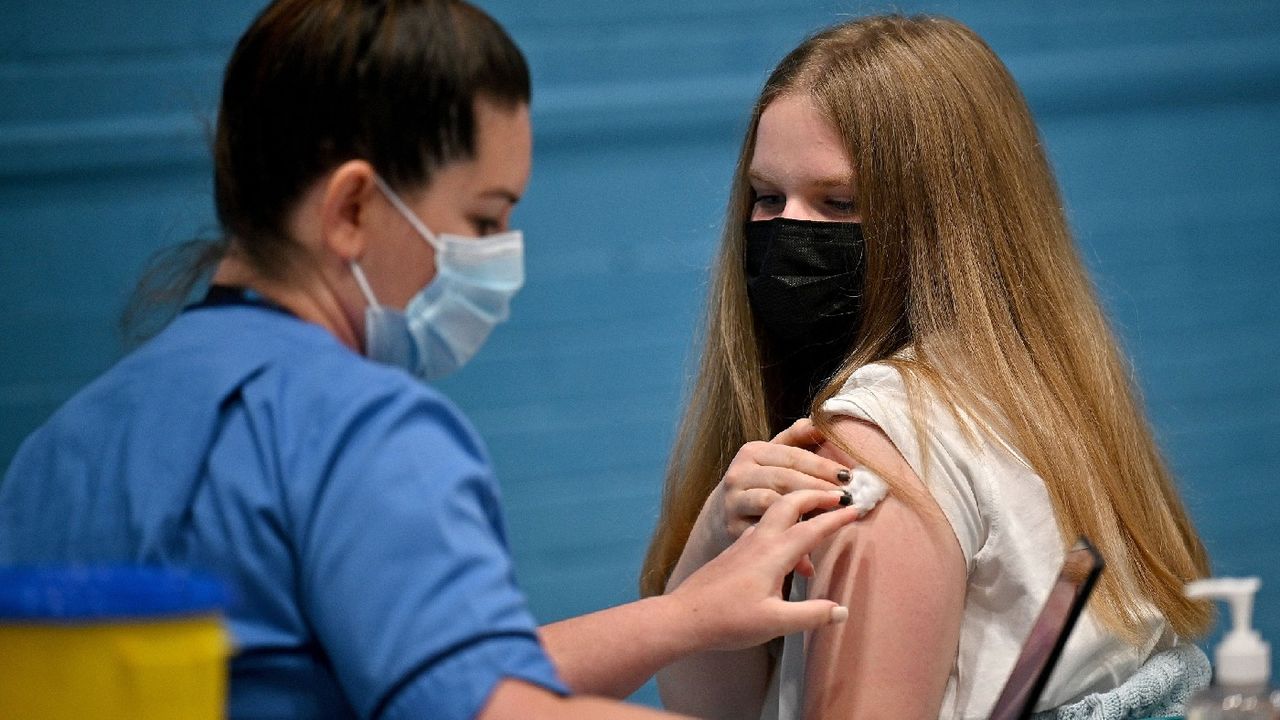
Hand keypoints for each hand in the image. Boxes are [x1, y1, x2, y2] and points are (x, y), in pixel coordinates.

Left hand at [668, 489, 862, 651]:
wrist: (683, 616)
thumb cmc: (728, 620)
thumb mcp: (775, 623)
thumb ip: (811, 615)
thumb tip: (842, 610)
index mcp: (773, 553)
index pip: (812, 528)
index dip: (837, 517)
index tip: (857, 507)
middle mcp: (760, 540)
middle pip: (791, 502)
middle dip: (816, 493)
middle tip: (838, 494)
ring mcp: (746, 543)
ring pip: (776, 509)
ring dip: (798, 501)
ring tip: (817, 507)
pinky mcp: (736, 550)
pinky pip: (765, 522)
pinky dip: (784, 517)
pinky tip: (787, 535)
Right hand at [702, 419, 851, 554]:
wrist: (721, 515)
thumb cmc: (758, 482)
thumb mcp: (771, 456)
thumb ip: (796, 438)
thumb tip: (824, 421)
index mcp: (752, 452)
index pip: (792, 456)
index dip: (821, 465)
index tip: (848, 476)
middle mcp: (739, 473)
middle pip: (784, 478)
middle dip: (818, 487)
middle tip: (846, 497)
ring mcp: (734, 501)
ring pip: (772, 501)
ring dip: (804, 508)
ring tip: (831, 515)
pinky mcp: (732, 527)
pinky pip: (765, 528)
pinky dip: (787, 533)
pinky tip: (809, 541)